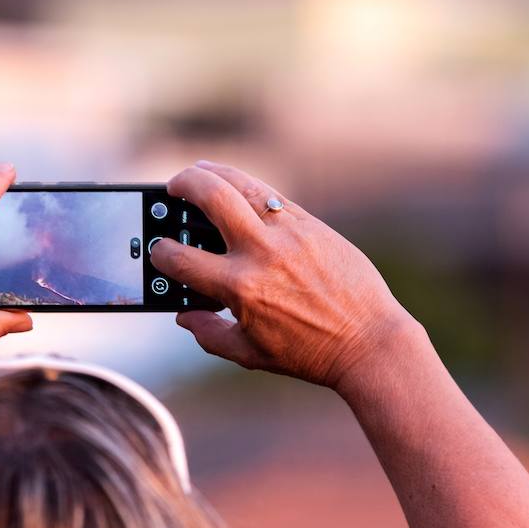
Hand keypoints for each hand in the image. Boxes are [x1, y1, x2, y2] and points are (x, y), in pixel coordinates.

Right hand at [150, 160, 415, 389]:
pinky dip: (249, 190)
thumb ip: (209, 334)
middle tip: (171, 190)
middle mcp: (261, 253)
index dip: (161, 254)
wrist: (368, 341)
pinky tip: (239, 193)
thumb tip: (184, 315)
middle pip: (210, 195)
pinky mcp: (312, 224)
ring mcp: (289, 233)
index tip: (160, 252)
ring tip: (198, 175)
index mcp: (239, 289)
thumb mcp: (249, 354)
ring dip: (213, 173)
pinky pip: (272, 196)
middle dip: (181, 186)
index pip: (180, 258)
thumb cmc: (309, 353)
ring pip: (242, 183)